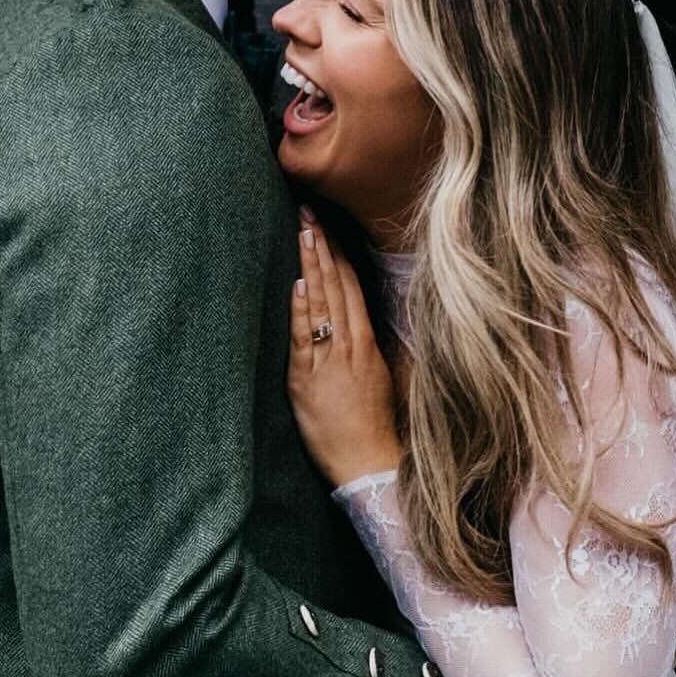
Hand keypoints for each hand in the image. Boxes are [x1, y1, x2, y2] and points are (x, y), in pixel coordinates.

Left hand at [289, 210, 403, 489]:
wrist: (369, 464)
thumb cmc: (372, 427)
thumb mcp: (376, 378)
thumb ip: (364, 346)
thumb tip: (354, 321)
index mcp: (366, 343)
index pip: (353, 287)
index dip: (340, 254)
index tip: (329, 225)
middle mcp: (350, 345)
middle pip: (337, 285)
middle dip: (323, 246)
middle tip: (310, 212)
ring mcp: (331, 360)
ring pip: (323, 303)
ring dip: (312, 264)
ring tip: (303, 231)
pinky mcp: (310, 380)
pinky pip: (306, 338)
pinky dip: (303, 309)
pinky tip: (299, 283)